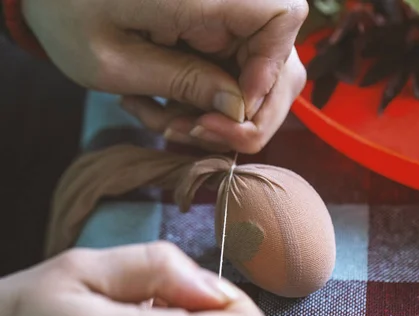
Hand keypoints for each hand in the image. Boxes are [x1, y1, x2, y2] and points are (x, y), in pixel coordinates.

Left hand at [22, 0, 307, 153]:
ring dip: (218, 116)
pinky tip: (159, 110)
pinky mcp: (211, 35)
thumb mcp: (116, 60)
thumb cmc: (67, 12)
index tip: (232, 108)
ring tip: (167, 125)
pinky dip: (200, 106)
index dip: (271, 73)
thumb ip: (185, 82)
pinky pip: (229, 79)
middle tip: (196, 132)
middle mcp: (225, 1)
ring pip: (256, 78)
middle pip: (279, 59)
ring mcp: (221, 20)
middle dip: (246, 113)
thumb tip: (238, 108)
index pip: (284, 17)